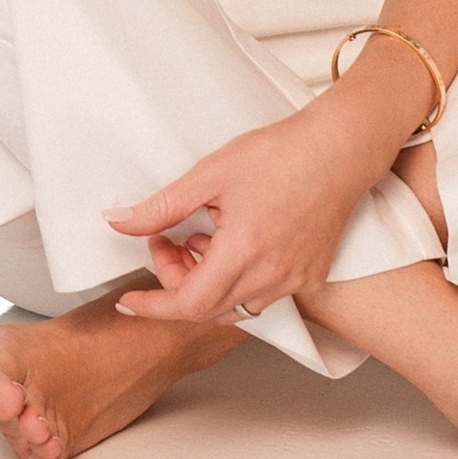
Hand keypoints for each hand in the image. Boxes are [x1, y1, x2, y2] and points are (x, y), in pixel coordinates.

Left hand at [104, 99, 390, 327]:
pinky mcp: (310, 276)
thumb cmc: (278, 155)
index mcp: (245, 252)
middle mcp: (273, 276)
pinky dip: (234, 280)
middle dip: (175, 282)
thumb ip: (161, 206)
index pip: (188, 304)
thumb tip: (118, 221)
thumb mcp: (209, 174)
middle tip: (165, 240)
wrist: (338, 150)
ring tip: (198, 236)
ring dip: (205, 283)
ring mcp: (296, 280)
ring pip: (234, 306)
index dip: (152, 306)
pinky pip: (262, 296)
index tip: (128, 300)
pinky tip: (229, 242)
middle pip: (208, 309)